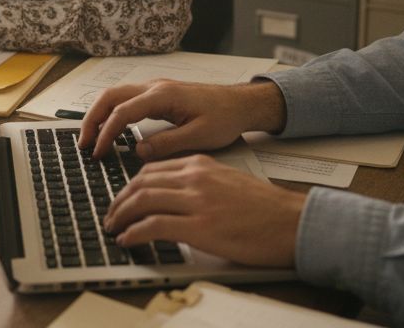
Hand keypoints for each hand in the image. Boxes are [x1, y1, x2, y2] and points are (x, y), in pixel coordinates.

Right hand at [78, 79, 285, 159]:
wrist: (241, 103)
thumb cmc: (225, 118)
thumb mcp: (199, 136)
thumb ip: (167, 144)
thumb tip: (138, 151)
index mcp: (162, 96)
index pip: (122, 112)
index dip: (106, 133)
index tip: (99, 153)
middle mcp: (154, 87)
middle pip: (110, 96)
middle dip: (92, 119)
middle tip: (84, 144)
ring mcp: (155, 88)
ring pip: (115, 95)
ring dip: (99, 114)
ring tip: (91, 139)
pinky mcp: (158, 94)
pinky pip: (126, 99)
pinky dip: (111, 112)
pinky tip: (110, 129)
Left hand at [103, 154, 304, 267]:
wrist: (292, 222)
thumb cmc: (266, 209)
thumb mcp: (227, 182)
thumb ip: (199, 184)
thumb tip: (174, 198)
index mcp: (201, 165)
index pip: (152, 170)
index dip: (130, 185)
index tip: (122, 198)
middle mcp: (195, 178)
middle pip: (141, 183)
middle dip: (119, 201)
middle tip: (111, 215)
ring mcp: (196, 202)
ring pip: (141, 201)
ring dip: (121, 216)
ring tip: (114, 228)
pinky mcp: (199, 227)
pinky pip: (153, 226)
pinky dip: (134, 233)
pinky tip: (128, 240)